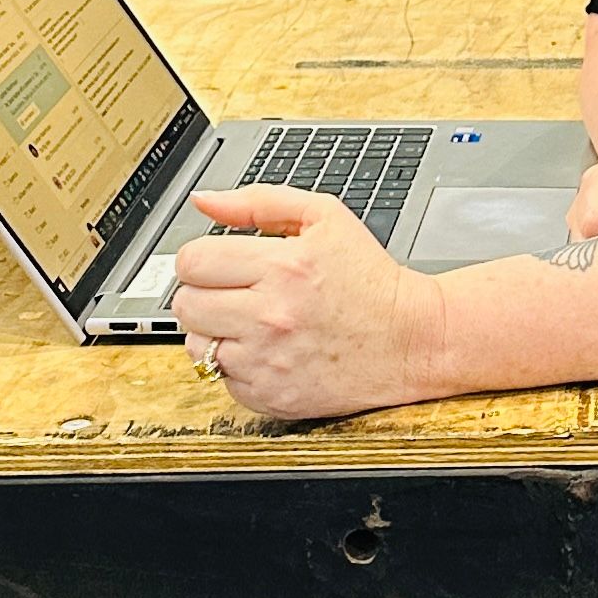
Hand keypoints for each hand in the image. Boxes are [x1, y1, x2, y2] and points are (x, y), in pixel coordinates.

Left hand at [172, 186, 445, 421]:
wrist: (411, 340)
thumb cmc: (369, 278)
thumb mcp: (325, 218)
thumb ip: (259, 203)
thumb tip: (204, 200)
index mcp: (282, 266)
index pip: (192, 261)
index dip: (201, 258)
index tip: (219, 264)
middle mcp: (271, 316)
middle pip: (186, 303)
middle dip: (205, 293)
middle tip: (235, 293)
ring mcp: (268, 361)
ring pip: (195, 344)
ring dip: (214, 331)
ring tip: (250, 322)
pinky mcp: (270, 396)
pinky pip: (220, 378)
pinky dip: (235, 365)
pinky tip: (266, 350)